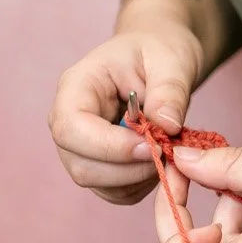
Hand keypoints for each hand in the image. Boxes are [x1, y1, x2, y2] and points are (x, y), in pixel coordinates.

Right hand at [48, 11, 203, 204]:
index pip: (71, 128)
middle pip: (80, 164)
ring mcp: (80, 146)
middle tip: (167, 151)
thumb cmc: (159, 50)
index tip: (150, 145)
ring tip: (167, 150)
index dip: (108, 146)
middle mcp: (68, 120)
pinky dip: (141, 185)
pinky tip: (159, 159)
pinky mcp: (98, 165)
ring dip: (137, 178)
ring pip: (96, 183)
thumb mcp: (172, 60)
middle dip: (128, 168)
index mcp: (77, 86)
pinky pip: (114, 192)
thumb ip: (170, 91)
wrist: (159, 56)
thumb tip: (166, 126)